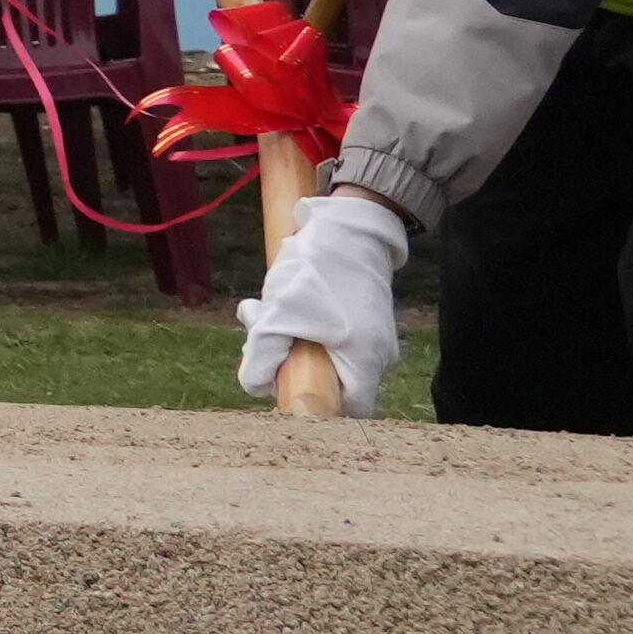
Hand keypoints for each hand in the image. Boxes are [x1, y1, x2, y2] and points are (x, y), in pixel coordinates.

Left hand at [237, 185, 409, 415]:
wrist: (348, 223)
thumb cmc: (317, 270)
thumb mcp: (278, 313)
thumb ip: (262, 357)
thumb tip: (255, 386)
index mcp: (366, 363)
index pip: (345, 410)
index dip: (309, 403)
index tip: (279, 381)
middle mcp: (378, 356)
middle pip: (328, 382)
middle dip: (284, 362)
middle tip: (254, 334)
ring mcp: (373, 336)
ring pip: (322, 355)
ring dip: (284, 337)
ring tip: (259, 307)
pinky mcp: (363, 319)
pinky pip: (328, 336)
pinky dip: (299, 324)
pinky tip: (275, 299)